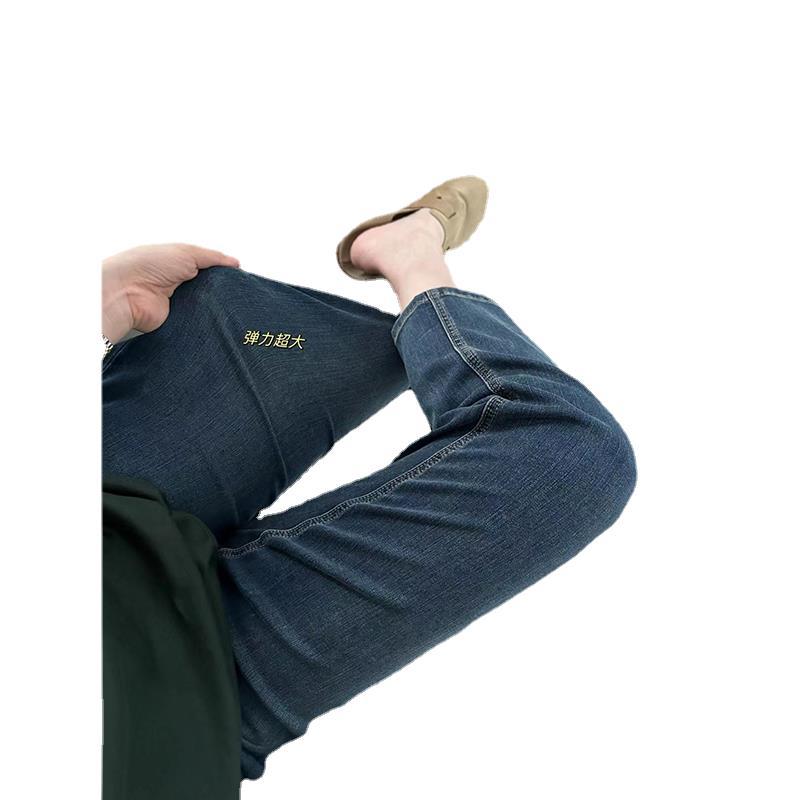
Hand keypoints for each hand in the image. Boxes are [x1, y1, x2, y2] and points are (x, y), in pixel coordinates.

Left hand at [102, 243, 239, 342]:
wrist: (126, 291)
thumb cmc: (148, 264)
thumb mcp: (186, 252)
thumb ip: (212, 257)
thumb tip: (235, 263)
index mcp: (180, 264)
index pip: (208, 269)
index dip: (224, 273)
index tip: (241, 278)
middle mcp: (179, 284)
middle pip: (208, 289)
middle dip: (222, 292)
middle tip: (241, 295)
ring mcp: (178, 303)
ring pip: (205, 306)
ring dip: (215, 307)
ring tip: (234, 308)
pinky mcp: (177, 321)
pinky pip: (197, 321)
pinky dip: (206, 321)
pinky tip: (220, 321)